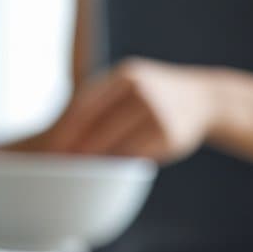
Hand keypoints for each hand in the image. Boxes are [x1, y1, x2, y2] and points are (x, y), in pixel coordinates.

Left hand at [45, 59, 219, 160]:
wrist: (203, 99)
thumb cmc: (154, 99)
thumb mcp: (129, 88)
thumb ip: (101, 105)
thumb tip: (61, 138)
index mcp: (124, 76)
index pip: (84, 106)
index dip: (64, 132)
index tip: (49, 152)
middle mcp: (140, 89)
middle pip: (96, 126)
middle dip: (75, 150)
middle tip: (58, 170)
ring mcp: (155, 111)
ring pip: (114, 143)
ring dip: (94, 162)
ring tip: (78, 175)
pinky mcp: (168, 134)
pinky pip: (133, 155)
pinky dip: (117, 165)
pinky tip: (107, 174)